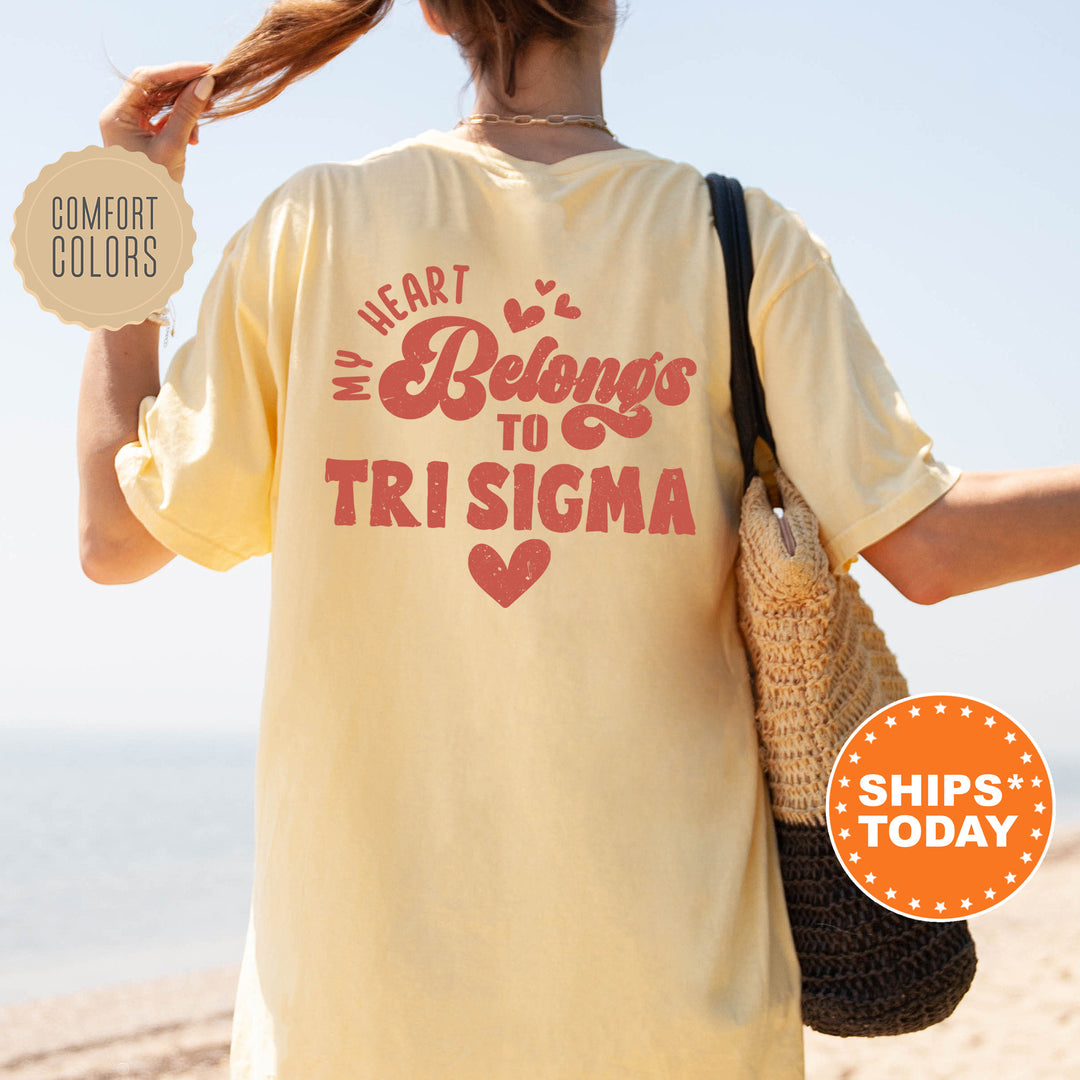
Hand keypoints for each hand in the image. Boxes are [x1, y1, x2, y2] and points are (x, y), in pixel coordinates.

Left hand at [99, 61, 214, 183]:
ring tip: (202, 123)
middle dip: (182, 87)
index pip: (146, 78)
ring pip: (160, 102)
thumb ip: (187, 114)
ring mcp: (130, 125)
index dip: (177, 71)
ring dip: (184, 108)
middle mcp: (119, 115)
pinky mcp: (141, 135)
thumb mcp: (173, 147)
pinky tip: (193, 137)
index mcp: (117, 115)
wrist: (146, 218)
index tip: (205, 70)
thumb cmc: (154, 188)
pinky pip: (162, 117)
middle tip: (209, 87)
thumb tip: (205, 84)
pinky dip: (180, 121)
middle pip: (153, 86)